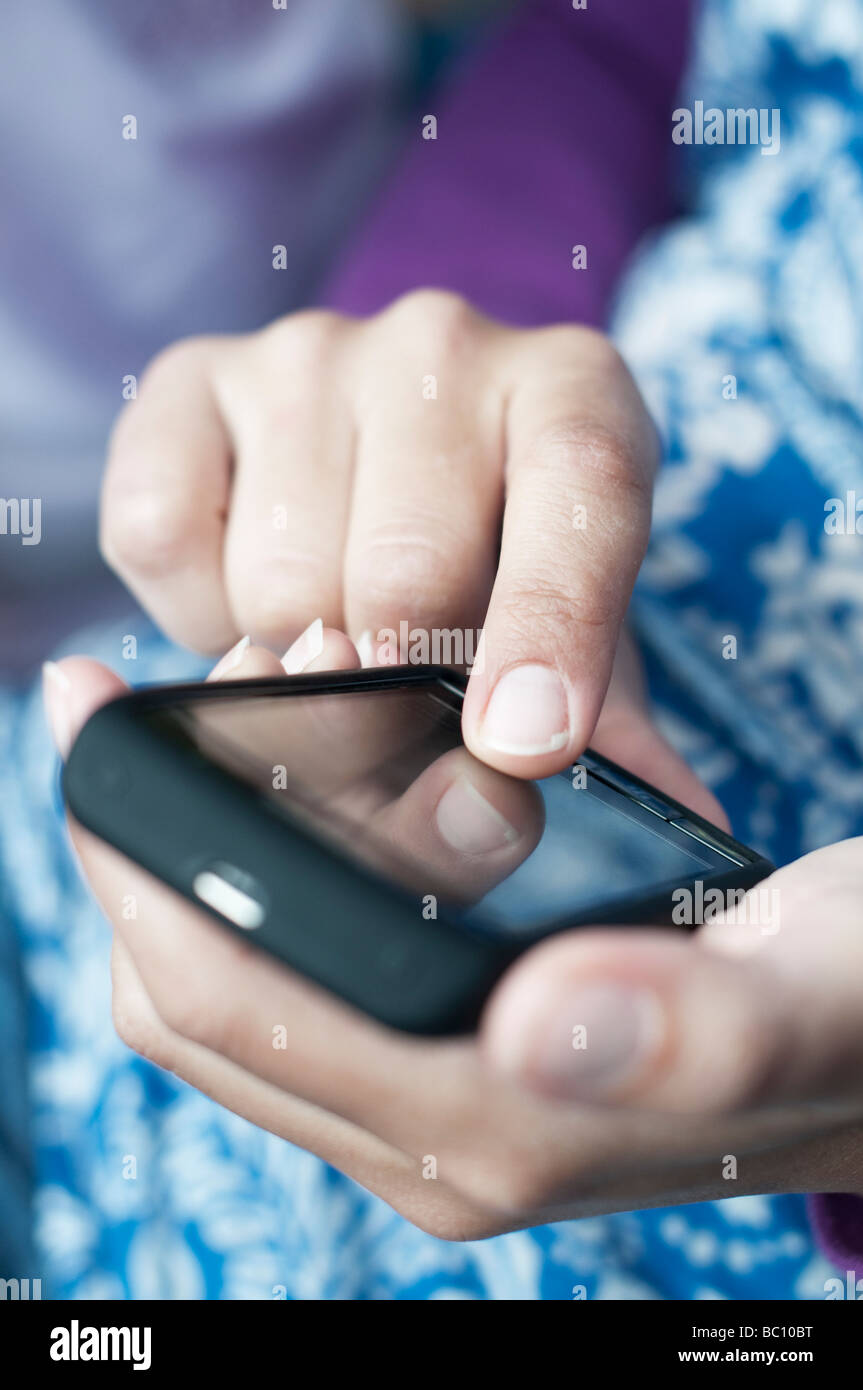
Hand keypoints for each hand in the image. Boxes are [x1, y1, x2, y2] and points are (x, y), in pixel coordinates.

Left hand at [50, 631, 859, 1245]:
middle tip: (166, 690)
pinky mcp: (452, 1076)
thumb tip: (539, 1025)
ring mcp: (435, 1119)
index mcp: (495, 1130)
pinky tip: (288, 784)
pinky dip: (256, 887)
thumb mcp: (817, 987)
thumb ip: (695, 1027)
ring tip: (223, 712)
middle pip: (199, 1006)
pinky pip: (292, 990)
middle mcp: (438, 1146)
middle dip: (144, 849)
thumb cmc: (858, 1004)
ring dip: (193, 862)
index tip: (104, 712)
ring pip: (232, 999)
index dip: (137, 862)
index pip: (230, 1008)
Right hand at [101, 292, 658, 777]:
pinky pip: (161, 539)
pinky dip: (192, 612)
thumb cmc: (496, 565)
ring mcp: (309, 350)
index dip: (553, 625)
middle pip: (407, 570)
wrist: (382, 468)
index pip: (582, 493)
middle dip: (394, 683)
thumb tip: (683, 823)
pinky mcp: (188, 378)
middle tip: (393, 704)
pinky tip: (243, 597)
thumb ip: (620, 725)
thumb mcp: (577, 634)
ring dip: (294, 654)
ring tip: (326, 636)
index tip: (519, 747)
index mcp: (574, 392)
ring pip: (280, 578)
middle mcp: (444, 342)